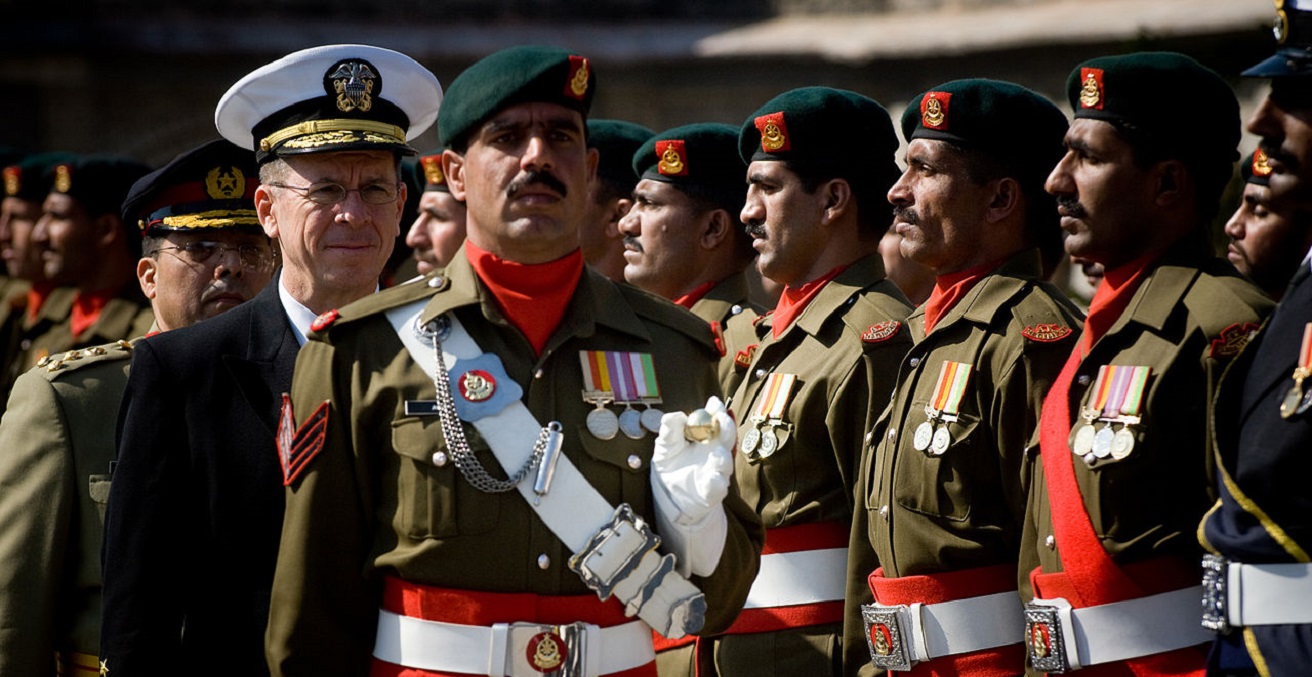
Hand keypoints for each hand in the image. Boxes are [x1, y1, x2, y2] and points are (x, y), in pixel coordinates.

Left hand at [652, 396, 735, 523]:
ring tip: (717, 453)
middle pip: (727, 438)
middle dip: (726, 427)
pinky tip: (711, 478)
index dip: (717, 410)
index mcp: (706, 438)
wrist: (667, 495)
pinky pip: (717, 488)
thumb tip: (677, 415)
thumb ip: (670, 429)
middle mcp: (715, 452)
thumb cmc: (671, 465)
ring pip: (726, 464)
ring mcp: (716, 472)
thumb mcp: (665, 445)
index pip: (716, 420)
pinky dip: (716, 483)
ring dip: (723, 458)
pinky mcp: (711, 493)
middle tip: (720, 418)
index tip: (714, 402)